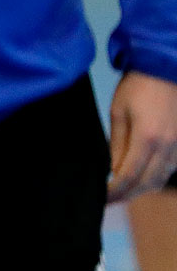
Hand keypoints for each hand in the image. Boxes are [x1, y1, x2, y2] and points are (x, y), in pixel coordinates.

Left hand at [108, 71, 176, 201]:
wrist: (164, 71)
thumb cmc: (137, 88)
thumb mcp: (119, 113)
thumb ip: (117, 144)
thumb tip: (112, 170)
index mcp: (148, 139)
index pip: (129, 175)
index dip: (115, 190)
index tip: (101, 197)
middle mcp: (167, 148)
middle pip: (146, 183)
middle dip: (126, 195)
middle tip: (108, 200)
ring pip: (159, 180)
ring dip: (140, 190)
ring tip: (121, 192)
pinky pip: (168, 171)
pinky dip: (153, 179)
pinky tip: (139, 179)